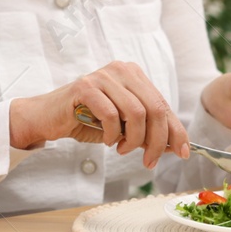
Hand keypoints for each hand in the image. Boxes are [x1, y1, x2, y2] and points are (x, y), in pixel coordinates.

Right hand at [9, 61, 188, 168]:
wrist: (47, 117)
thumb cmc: (86, 120)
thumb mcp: (123, 125)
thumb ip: (147, 129)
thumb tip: (176, 146)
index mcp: (133, 74)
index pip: (164, 103)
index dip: (176, 130)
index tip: (183, 152)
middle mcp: (120, 70)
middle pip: (155, 108)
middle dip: (157, 141)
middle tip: (150, 161)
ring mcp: (102, 76)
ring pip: (136, 112)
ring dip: (134, 140)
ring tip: (122, 150)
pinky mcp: (85, 87)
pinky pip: (111, 115)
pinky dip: (113, 134)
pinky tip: (108, 141)